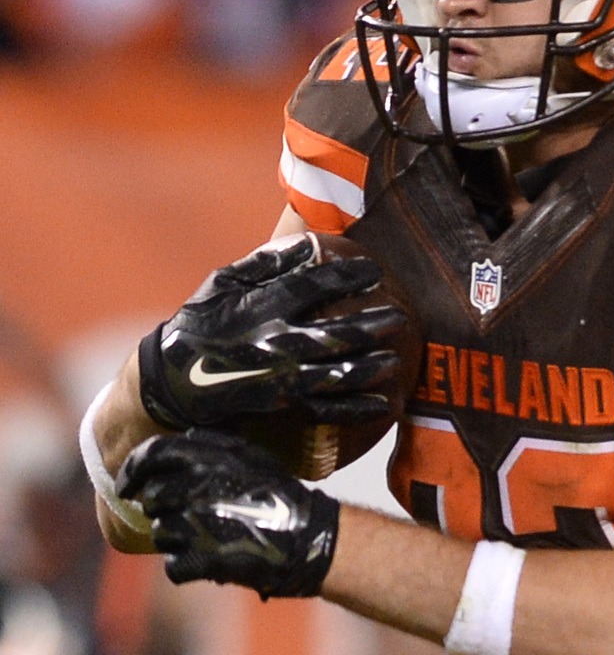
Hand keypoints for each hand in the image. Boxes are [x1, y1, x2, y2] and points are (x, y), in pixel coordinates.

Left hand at [116, 429, 341, 598]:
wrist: (308, 537)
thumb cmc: (280, 495)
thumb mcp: (252, 456)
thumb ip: (213, 446)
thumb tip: (182, 439)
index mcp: (204, 458)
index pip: (149, 456)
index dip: (131, 472)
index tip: (125, 487)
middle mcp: (194, 487)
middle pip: (153, 500)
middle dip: (166, 511)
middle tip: (189, 518)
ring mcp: (195, 524)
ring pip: (161, 534)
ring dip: (179, 540)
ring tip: (210, 538)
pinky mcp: (200, 558)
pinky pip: (173, 566)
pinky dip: (189, 567)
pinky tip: (213, 560)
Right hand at [138, 238, 404, 430]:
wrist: (170, 381)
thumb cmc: (199, 323)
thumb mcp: (221, 283)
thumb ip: (265, 264)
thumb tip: (309, 245)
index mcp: (260, 307)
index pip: (313, 288)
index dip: (347, 278)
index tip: (375, 271)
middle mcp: (274, 342)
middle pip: (334, 333)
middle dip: (372, 324)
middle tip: (400, 316)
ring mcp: (278, 377)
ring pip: (335, 373)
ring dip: (370, 367)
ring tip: (396, 359)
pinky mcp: (279, 405)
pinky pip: (325, 409)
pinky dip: (356, 408)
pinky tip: (383, 404)